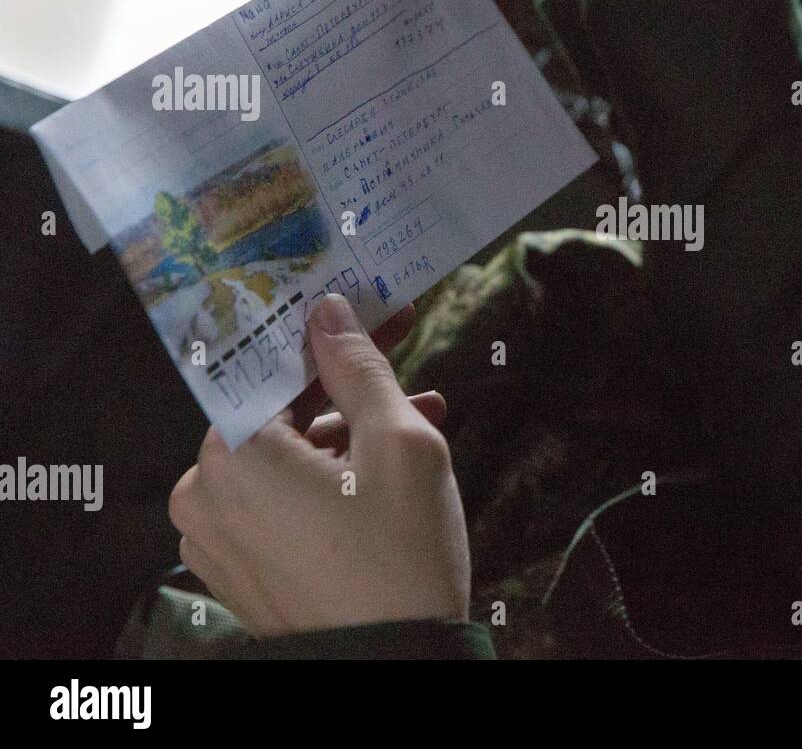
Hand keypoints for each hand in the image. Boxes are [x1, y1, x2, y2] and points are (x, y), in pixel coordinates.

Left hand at [168, 294, 470, 636]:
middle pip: (280, 412)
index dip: (332, 337)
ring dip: (348, 438)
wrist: (396, 669)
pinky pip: (276, 500)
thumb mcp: (399, 443)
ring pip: (284, 456)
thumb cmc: (400, 558)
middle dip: (350, 395)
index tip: (376, 318)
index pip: (274, 365)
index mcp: (231, 455)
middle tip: (409, 383)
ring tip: (417, 431)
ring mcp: (214, 537)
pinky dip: (325, 481)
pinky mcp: (235, 567)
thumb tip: (328, 313)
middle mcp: (204, 494)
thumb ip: (359, 369)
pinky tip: (384, 476)